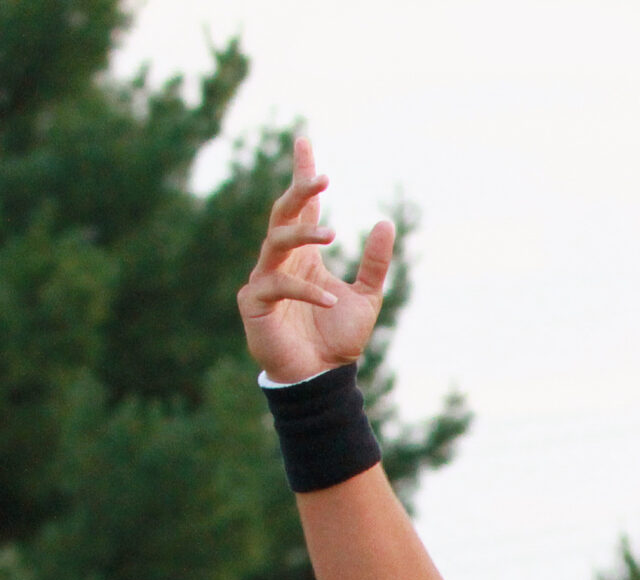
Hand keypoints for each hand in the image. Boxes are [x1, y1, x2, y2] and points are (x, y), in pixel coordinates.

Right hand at [238, 137, 394, 384]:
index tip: (305, 142)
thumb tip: (385, 222)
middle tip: (321, 176)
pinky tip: (329, 298)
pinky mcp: (255, 302)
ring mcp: (263, 278)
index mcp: (303, 254)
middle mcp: (280, 260)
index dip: (302, 175)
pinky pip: (278, 285)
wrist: (321, 378)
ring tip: (332, 233)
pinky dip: (305, 290)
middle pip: (283, 213)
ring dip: (302, 234)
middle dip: (299, 191)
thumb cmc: (337, 338)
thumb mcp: (366, 296)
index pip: (300, 206)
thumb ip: (374, 262)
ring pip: (276, 241)